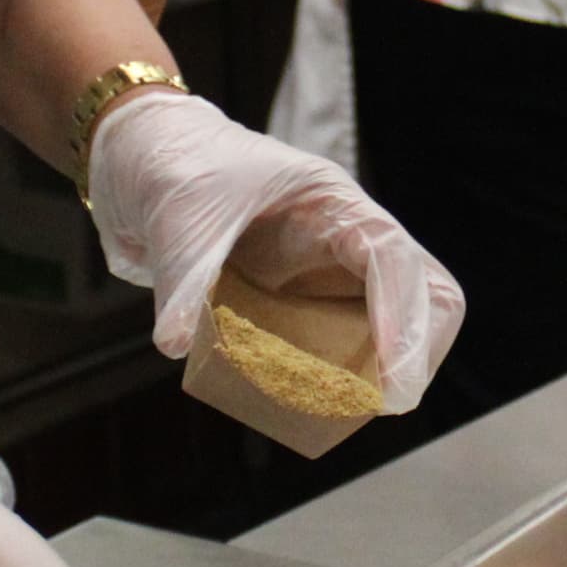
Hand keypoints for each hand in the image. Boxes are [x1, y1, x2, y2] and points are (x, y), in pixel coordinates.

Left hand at [84, 91, 464, 415]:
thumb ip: (183, 276)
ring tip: (354, 409)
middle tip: (385, 403)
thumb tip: (178, 342)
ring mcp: (327, 271)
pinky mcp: (302, 300)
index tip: (388, 373)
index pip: (390, 254)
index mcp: (328, 200)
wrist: (145, 157)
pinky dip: (343, 375)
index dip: (400, 314)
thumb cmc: (176, 162)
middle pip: (421, 290)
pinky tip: (318, 404)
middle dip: (417, 348)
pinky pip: (344, 342)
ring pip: (393, 321)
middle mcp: (343, 237)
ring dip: (386, 366)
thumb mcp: (178, 216)